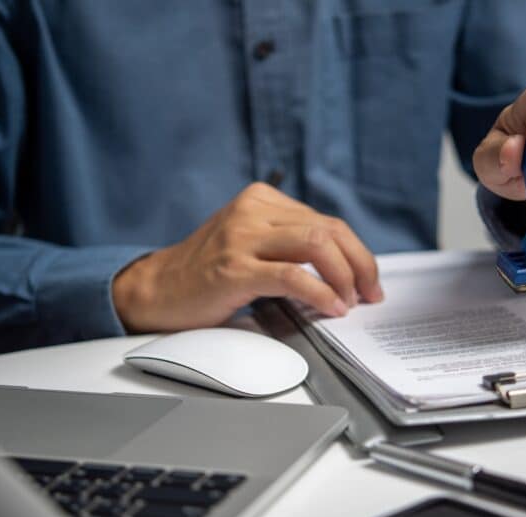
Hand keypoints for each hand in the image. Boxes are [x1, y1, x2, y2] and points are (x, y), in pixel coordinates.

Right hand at [112, 183, 383, 332]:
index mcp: (261, 199)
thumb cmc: (206, 273)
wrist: (156, 290)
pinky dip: (320, 293)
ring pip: (317, 246)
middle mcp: (252, 210)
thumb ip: (288, 242)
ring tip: (348, 302)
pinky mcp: (234, 269)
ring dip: (344, 278)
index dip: (357, 253)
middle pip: (329, 230)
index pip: (327, 221)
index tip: (369, 280)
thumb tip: (344, 267)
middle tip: (369, 294)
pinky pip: (292, 276)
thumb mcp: (250, 242)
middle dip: (360, 265)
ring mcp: (241, 238)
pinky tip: (331, 308)